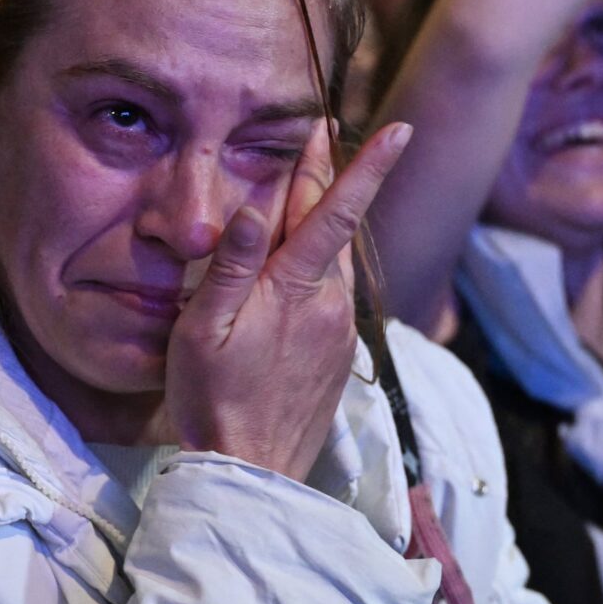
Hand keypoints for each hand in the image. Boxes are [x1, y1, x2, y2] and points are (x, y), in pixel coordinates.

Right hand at [166, 121, 412, 481]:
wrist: (255, 473)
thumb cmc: (214, 402)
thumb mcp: (203, 332)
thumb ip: (231, 267)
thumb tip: (255, 208)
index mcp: (296, 289)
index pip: (336, 212)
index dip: (365, 167)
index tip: (399, 130)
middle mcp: (330, 304)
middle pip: (335, 226)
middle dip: (329, 175)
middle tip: (318, 133)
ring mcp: (339, 331)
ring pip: (337, 261)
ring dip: (326, 221)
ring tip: (310, 189)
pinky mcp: (339, 355)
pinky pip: (334, 294)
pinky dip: (320, 266)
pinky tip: (301, 268)